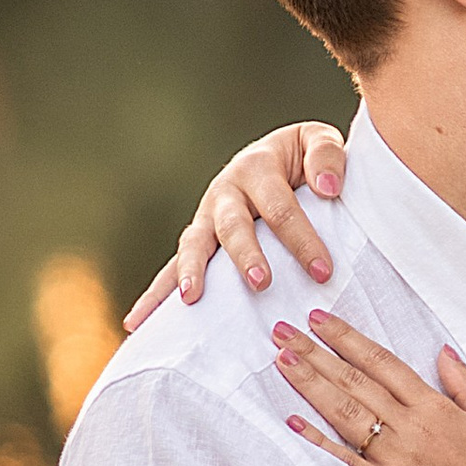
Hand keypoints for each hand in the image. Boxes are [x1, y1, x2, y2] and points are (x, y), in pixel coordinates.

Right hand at [121, 120, 351, 323]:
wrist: (277, 158)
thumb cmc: (304, 158)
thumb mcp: (316, 142)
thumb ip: (327, 156)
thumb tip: (328, 187)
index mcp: (257, 166)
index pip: (279, 206)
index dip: (301, 238)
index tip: (322, 271)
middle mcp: (225, 191)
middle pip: (233, 225)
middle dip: (247, 255)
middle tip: (262, 283)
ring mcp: (206, 217)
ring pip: (194, 244)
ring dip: (192, 271)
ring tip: (191, 298)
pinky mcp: (197, 240)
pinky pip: (173, 268)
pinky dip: (155, 295)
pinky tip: (136, 323)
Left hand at [273, 313, 465, 465]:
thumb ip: (465, 384)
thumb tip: (442, 351)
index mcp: (436, 408)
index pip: (382, 362)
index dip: (348, 338)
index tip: (321, 318)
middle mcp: (413, 428)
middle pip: (354, 380)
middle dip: (314, 352)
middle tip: (282, 330)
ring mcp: (398, 460)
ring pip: (345, 412)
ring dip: (309, 383)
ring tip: (280, 359)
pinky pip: (346, 461)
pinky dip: (319, 440)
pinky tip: (294, 421)